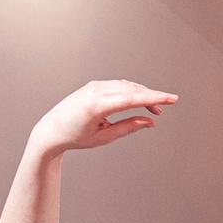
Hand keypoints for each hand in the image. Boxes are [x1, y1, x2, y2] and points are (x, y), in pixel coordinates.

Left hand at [30, 79, 178, 155]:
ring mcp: (94, 86)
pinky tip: (139, 100)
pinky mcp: (94, 86)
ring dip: (142, 94)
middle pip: (132, 90)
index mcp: (96, 106)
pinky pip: (118, 85)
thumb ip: (129, 127)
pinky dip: (132, 91)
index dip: (154, 98)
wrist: (52, 130)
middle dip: (151, 97)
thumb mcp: (104, 137)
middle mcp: (95, 92)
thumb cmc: (75, 136)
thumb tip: (149, 121)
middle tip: (165, 108)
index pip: (132, 98)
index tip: (171, 99)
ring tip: (154, 108)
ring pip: (126, 86)